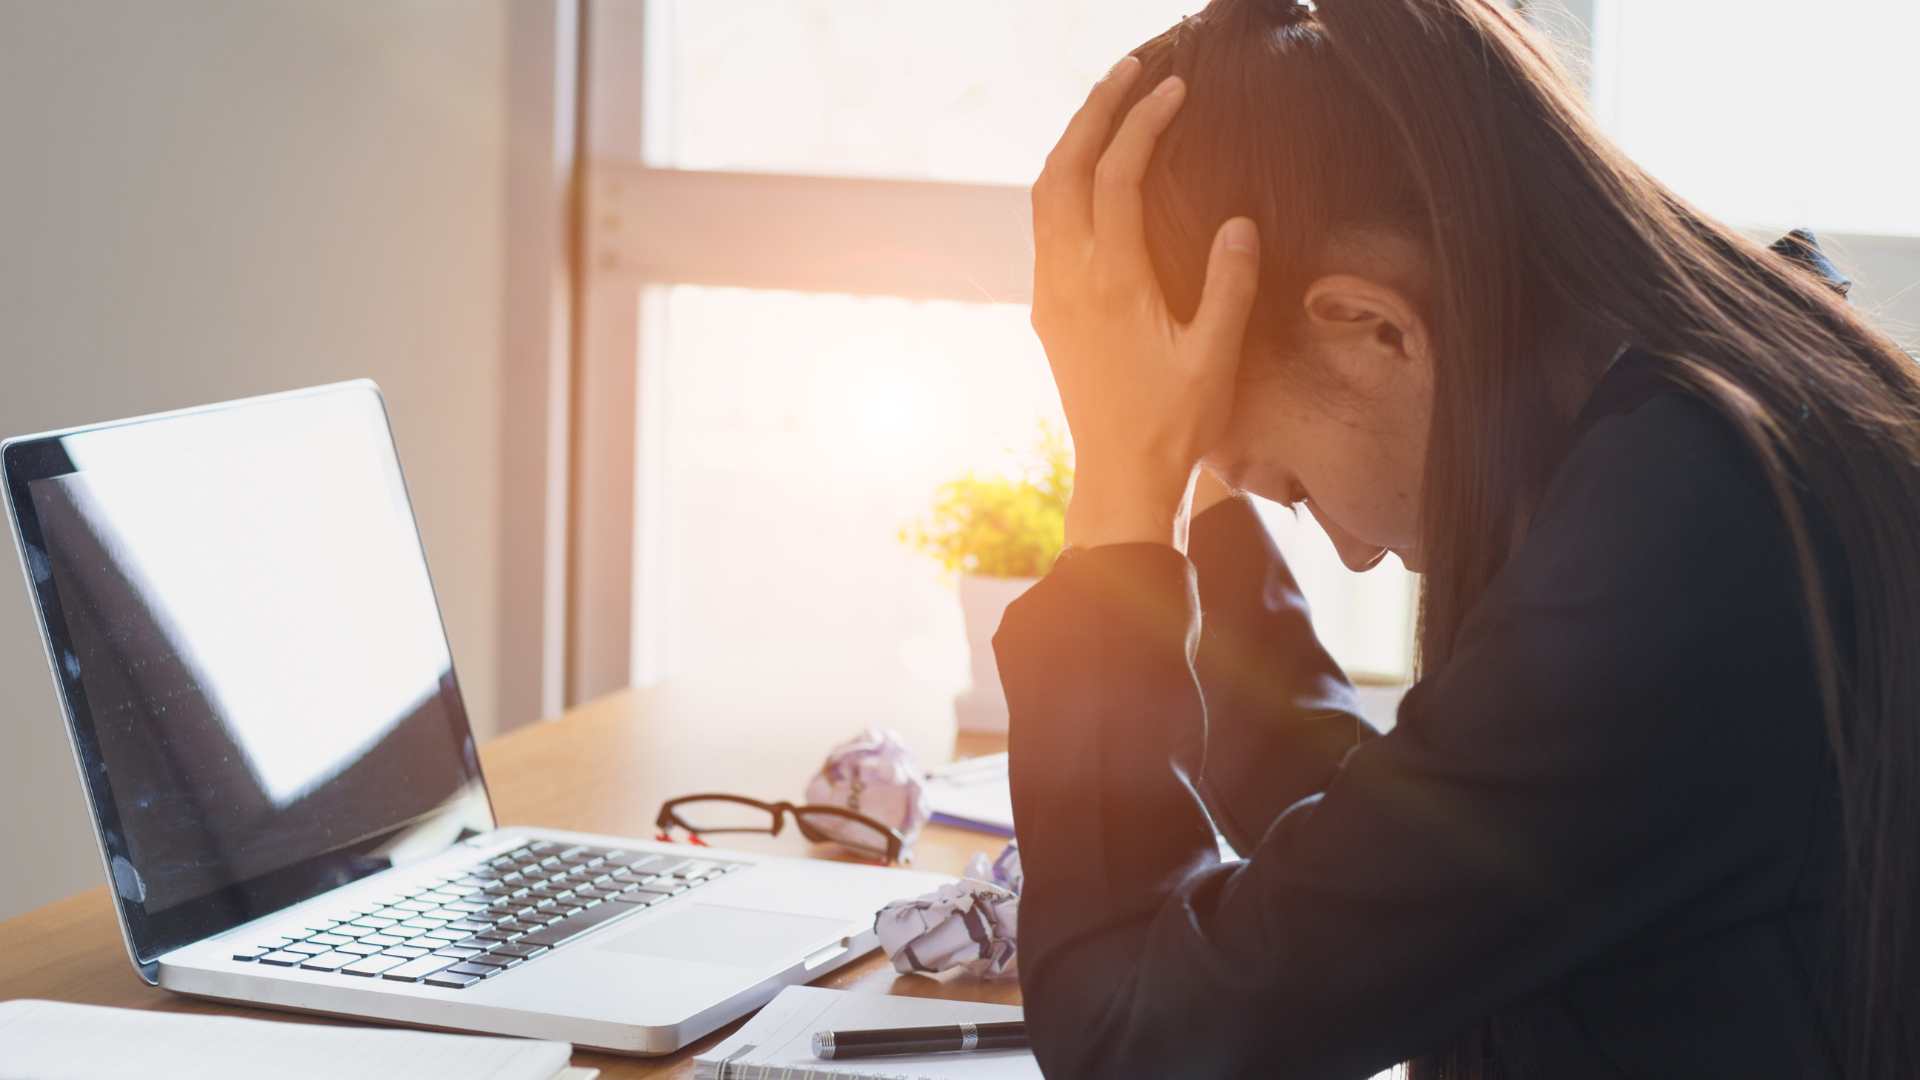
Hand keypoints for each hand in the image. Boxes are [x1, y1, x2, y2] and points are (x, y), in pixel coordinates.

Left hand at [1030, 58, 1260, 549]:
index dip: (1144, 124)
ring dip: (1073, 142)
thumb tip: (1240, 224)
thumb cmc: (1175, 424)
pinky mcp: (1049, 310)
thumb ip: (1229, 286)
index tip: (1175, 90)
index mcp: (1111, 284)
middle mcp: (1068, 280)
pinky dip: (1064, 181)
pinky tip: (1091, 173)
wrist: (1120, 477)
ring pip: (1045, 194)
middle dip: (1094, 111)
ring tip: (1109, 105)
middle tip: (1130, 69)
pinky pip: (1045, 226)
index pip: (1118, 177)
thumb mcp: (1216, 357)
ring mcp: (1051, 294)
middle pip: (1065, 169)